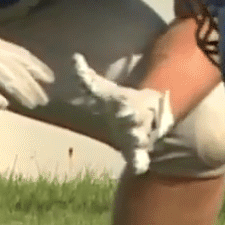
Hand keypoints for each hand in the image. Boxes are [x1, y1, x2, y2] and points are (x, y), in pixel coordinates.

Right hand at [0, 13, 53, 110]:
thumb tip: (7, 59)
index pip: (23, 55)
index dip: (38, 67)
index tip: (50, 77)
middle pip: (19, 71)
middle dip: (34, 85)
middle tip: (45, 98)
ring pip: (7, 80)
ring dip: (22, 93)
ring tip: (34, 104)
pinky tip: (5, 106)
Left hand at [62, 55, 173, 174]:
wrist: (150, 116)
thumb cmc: (121, 101)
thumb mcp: (105, 90)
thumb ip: (87, 78)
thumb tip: (74, 57)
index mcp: (127, 103)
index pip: (126, 102)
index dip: (125, 106)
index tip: (120, 108)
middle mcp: (135, 119)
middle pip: (134, 118)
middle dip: (132, 118)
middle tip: (127, 117)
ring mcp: (138, 135)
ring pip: (140, 138)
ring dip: (139, 140)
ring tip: (139, 142)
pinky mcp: (137, 152)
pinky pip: (140, 159)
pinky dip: (139, 163)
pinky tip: (138, 168)